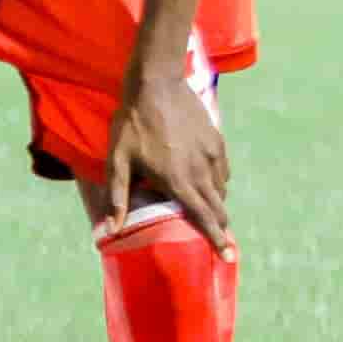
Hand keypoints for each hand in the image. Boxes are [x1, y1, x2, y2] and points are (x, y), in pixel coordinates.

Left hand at [104, 67, 232, 254]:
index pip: (203, 218)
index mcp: (178, 181)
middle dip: (219, 226)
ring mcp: (213, 156)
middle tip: (218, 238)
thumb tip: (113, 228)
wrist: (156, 84)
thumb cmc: (131, 123)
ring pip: (221, 190)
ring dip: (215, 203)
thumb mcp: (118, 160)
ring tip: (204, 207)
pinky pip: (223, 171)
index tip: (229, 258)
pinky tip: (204, 179)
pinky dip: (217, 181)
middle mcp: (201, 172)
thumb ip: (117, 196)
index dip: (217, 240)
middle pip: (218, 209)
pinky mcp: (218, 142)